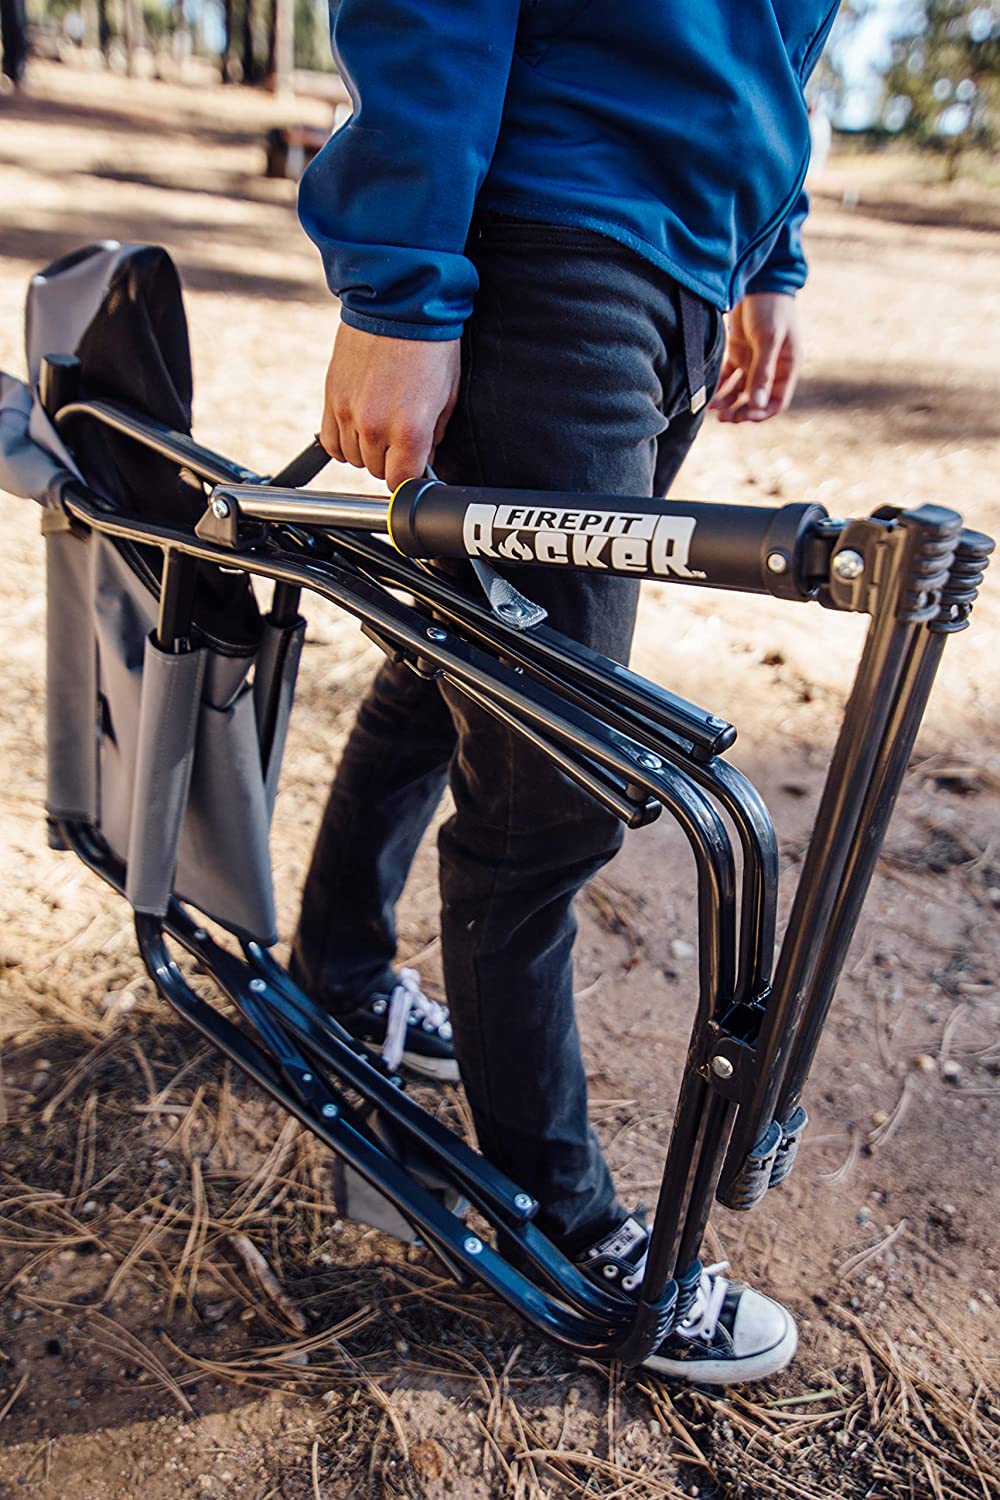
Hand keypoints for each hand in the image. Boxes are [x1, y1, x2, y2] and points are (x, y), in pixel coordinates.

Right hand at [321, 322, 460, 489]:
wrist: (397, 305)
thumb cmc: (430, 346)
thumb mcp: (447, 395)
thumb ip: (433, 436)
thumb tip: (423, 461)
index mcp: (410, 430)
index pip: (400, 483)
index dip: (408, 480)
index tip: (412, 471)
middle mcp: (376, 426)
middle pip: (376, 472)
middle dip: (390, 461)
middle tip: (401, 438)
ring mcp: (349, 413)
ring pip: (353, 459)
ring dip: (367, 450)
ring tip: (381, 426)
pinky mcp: (332, 397)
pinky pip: (331, 442)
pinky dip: (343, 441)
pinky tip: (357, 428)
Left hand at [709, 293, 800, 422]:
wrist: (759, 279)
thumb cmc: (772, 307)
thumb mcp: (768, 339)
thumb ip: (762, 372)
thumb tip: (756, 404)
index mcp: (786, 367)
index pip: (776, 402)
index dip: (760, 413)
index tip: (744, 415)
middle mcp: (771, 368)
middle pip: (756, 400)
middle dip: (741, 412)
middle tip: (724, 419)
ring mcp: (754, 361)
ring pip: (740, 391)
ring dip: (728, 402)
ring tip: (713, 411)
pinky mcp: (738, 352)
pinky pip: (728, 377)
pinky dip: (719, 386)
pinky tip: (708, 395)